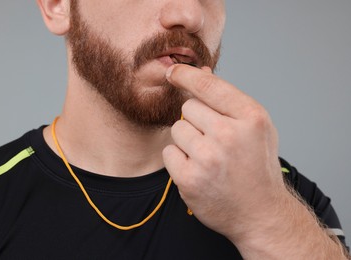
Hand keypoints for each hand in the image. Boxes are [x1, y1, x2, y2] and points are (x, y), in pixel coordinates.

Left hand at [162, 64, 286, 239]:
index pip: (208, 85)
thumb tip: (200, 70)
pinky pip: (169, 152)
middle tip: (214, 140)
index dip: (186, 75)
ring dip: (187, 141)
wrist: (260, 213)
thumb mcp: (256, 127)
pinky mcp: (189, 178)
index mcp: (250, 117)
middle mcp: (228, 135)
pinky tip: (198, 170)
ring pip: (177, 129)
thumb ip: (228, 99)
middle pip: (188, 107)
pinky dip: (179, 160)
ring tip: (208, 157)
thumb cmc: (257, 166)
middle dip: (196, 120)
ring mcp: (208, 158)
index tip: (172, 71)